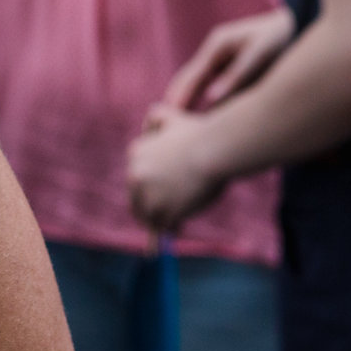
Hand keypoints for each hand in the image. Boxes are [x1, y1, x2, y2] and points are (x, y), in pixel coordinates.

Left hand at [127, 105, 228, 233]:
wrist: (214, 150)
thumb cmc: (199, 132)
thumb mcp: (170, 114)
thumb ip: (155, 117)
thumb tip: (147, 127)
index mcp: (135, 153)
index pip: (136, 176)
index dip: (150, 185)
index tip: (163, 192)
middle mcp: (136, 174)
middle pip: (136, 198)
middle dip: (150, 205)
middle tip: (167, 211)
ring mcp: (149, 195)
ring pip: (146, 215)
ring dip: (155, 221)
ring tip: (171, 224)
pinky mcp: (164, 212)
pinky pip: (161, 228)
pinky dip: (165, 233)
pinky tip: (170, 236)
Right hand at [159, 7, 294, 113]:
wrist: (293, 22)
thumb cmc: (277, 36)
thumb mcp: (259, 53)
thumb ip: (236, 75)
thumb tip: (210, 99)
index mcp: (216, 46)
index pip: (191, 77)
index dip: (179, 97)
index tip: (167, 116)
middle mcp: (214, 53)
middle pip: (188, 79)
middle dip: (176, 99)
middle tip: (161, 123)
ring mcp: (222, 59)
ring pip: (198, 83)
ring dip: (187, 100)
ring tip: (175, 124)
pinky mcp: (231, 67)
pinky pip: (213, 86)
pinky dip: (204, 100)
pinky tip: (202, 117)